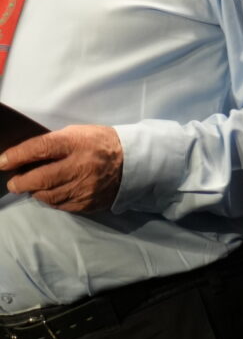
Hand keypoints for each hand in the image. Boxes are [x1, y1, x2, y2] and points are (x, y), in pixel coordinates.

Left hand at [2, 125, 124, 213]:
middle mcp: (81, 166)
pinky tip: (55, 191)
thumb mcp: (78, 134)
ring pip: (47, 196)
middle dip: (20, 182)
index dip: (17, 156)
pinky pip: (60, 205)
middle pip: (40, 178)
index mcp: (77, 143)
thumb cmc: (99, 143)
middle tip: (14, 182)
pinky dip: (52, 199)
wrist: (133, 162)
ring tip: (36, 186)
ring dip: (36, 191)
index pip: (40, 148)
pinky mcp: (88, 203)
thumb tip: (22, 157)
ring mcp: (86, 187)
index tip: (2, 162)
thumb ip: (52, 144)